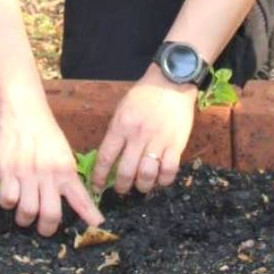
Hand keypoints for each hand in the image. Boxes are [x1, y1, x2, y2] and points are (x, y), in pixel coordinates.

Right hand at [0, 99, 103, 236]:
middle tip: (44, 229)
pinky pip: (8, 199)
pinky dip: (8, 203)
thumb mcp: (62, 151)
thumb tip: (70, 193)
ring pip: (28, 211)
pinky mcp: (7, 171)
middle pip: (50, 215)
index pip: (81, 197)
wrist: (22, 110)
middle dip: (47, 228)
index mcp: (65, 169)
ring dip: (25, 218)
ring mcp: (27, 174)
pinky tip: (9, 197)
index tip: (97, 224)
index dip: (89, 214)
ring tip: (24, 215)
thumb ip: (66, 173)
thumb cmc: (43, 130)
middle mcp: (48, 174)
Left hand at [92, 69, 196, 196]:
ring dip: (142, 186)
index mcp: (121, 126)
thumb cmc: (144, 95)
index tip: (97, 186)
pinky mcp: (176, 144)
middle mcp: (138, 136)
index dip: (99, 176)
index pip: (106, 157)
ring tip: (141, 187)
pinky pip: (169, 170)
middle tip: (121, 190)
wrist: (171, 83)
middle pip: (126, 171)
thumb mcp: (122, 109)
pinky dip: (163, 180)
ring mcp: (158, 141)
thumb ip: (116, 132)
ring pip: (147, 175)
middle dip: (121, 186)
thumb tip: (110, 157)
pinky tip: (160, 180)